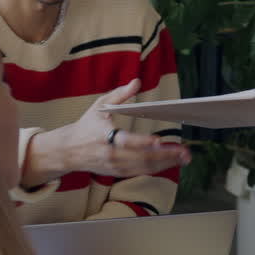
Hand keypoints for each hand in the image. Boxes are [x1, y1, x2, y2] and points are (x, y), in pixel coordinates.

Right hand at [25, 80, 190, 184]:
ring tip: (184, 158)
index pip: (125, 141)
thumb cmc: (87, 125)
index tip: (158, 140)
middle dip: (165, 156)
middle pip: (141, 158)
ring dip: (166, 163)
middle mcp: (111, 154)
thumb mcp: (99, 106)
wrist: (69, 151)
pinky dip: (157, 167)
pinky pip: (141, 171)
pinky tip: (170, 161)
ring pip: (144, 167)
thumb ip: (120, 94)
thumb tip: (137, 82)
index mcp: (104, 136)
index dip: (142, 142)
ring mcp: (115, 166)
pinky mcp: (118, 172)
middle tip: (184, 151)